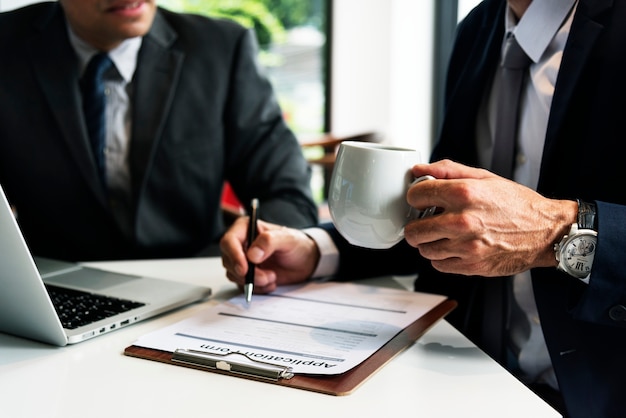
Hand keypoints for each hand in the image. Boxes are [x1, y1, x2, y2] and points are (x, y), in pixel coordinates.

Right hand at [220, 217, 320, 293]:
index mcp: (246, 228)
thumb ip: (269, 241)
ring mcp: (243, 260)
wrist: (305, 261)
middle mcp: (241, 244)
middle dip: (247, 273)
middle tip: (266, 277)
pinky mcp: (247, 275)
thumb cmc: (297, 245)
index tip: (245, 269)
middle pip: (229, 260)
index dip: (234, 256)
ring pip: (234, 275)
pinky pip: (242, 285)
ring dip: (253, 281)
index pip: (229, 241)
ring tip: (273, 277)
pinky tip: (271, 283)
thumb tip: (252, 254)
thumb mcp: (288, 239)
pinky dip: (257, 288)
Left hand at [405, 159, 576, 276]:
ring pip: (424, 249)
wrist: (546, 232)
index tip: (422, 199)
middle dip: (417, 224)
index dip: (416, 196)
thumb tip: (418, 169)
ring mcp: (466, 246)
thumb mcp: (484, 177)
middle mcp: (462, 220)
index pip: (415, 195)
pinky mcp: (472, 265)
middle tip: (427, 221)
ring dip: (429, 242)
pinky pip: (438, 264)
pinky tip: (454, 246)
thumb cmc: (516, 204)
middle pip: (413, 229)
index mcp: (464, 193)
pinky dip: (441, 257)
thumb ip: (447, 170)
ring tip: (443, 234)